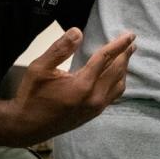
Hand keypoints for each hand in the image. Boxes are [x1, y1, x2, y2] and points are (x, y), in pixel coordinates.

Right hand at [11, 28, 135, 140]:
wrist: (27, 126)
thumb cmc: (31, 96)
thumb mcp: (39, 68)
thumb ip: (59, 49)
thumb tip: (78, 31)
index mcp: (82, 85)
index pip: (105, 58)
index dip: (119, 45)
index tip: (130, 35)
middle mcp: (93, 98)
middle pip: (117, 71)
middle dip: (125, 55)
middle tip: (132, 43)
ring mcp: (95, 108)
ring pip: (118, 85)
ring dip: (124, 69)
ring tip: (125, 57)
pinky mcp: (93, 114)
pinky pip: (113, 96)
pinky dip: (118, 82)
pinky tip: (116, 76)